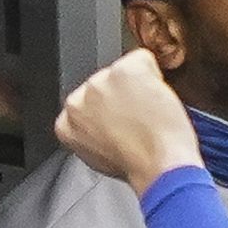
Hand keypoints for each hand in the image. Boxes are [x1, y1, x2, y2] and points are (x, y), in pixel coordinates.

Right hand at [56, 48, 200, 191]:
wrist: (159, 166)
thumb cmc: (140, 168)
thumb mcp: (102, 156)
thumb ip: (94, 132)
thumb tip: (106, 122)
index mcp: (68, 123)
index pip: (85, 103)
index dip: (109, 111)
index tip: (121, 123)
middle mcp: (77, 100)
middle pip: (102, 84)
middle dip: (122, 97)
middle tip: (140, 121)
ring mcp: (99, 82)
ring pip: (122, 72)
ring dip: (138, 86)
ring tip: (150, 115)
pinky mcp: (125, 70)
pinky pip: (143, 59)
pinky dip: (155, 74)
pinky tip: (158, 100)